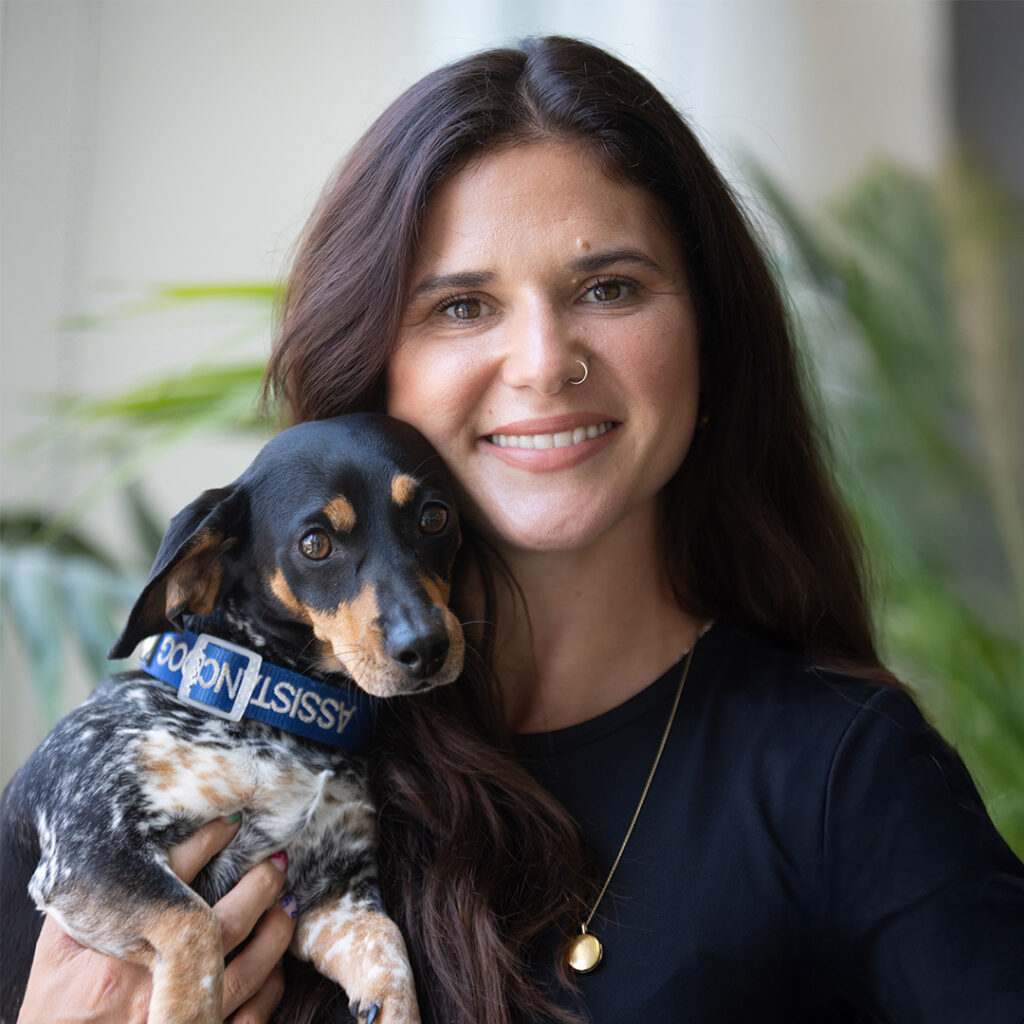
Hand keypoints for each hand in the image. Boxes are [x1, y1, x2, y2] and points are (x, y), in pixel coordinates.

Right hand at [17, 817, 296, 1022]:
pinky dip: (271, 986)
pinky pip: (252, 1017)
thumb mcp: (58, 952)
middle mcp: (154, 989)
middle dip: (258, 886)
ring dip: (275, 931)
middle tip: (275, 860)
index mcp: (119, 955)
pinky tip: (276, 962)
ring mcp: (180, 1021)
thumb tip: (118, 850)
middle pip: (223, 926)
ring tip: (285, 901)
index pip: (173, 881)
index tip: (231, 821)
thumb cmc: (55, 1011)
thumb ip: (86, 902)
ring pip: (248, 971)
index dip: (207, 843)